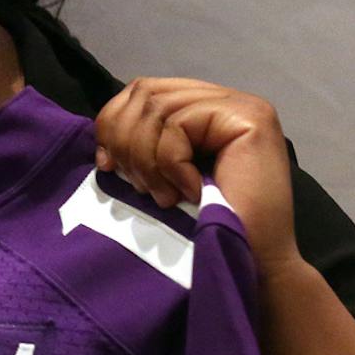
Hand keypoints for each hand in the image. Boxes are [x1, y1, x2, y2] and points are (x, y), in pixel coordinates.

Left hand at [91, 77, 300, 270]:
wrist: (250, 264)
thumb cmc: (205, 229)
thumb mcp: (162, 177)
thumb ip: (144, 144)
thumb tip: (104, 133)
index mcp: (206, 110)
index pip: (145, 90)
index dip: (114, 122)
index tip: (107, 165)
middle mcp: (227, 101)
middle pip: (147, 91)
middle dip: (125, 140)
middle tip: (137, 186)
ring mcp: (242, 106)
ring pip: (159, 107)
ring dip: (146, 158)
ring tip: (162, 197)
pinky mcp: (249, 120)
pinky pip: (180, 124)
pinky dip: (170, 163)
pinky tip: (189, 194)